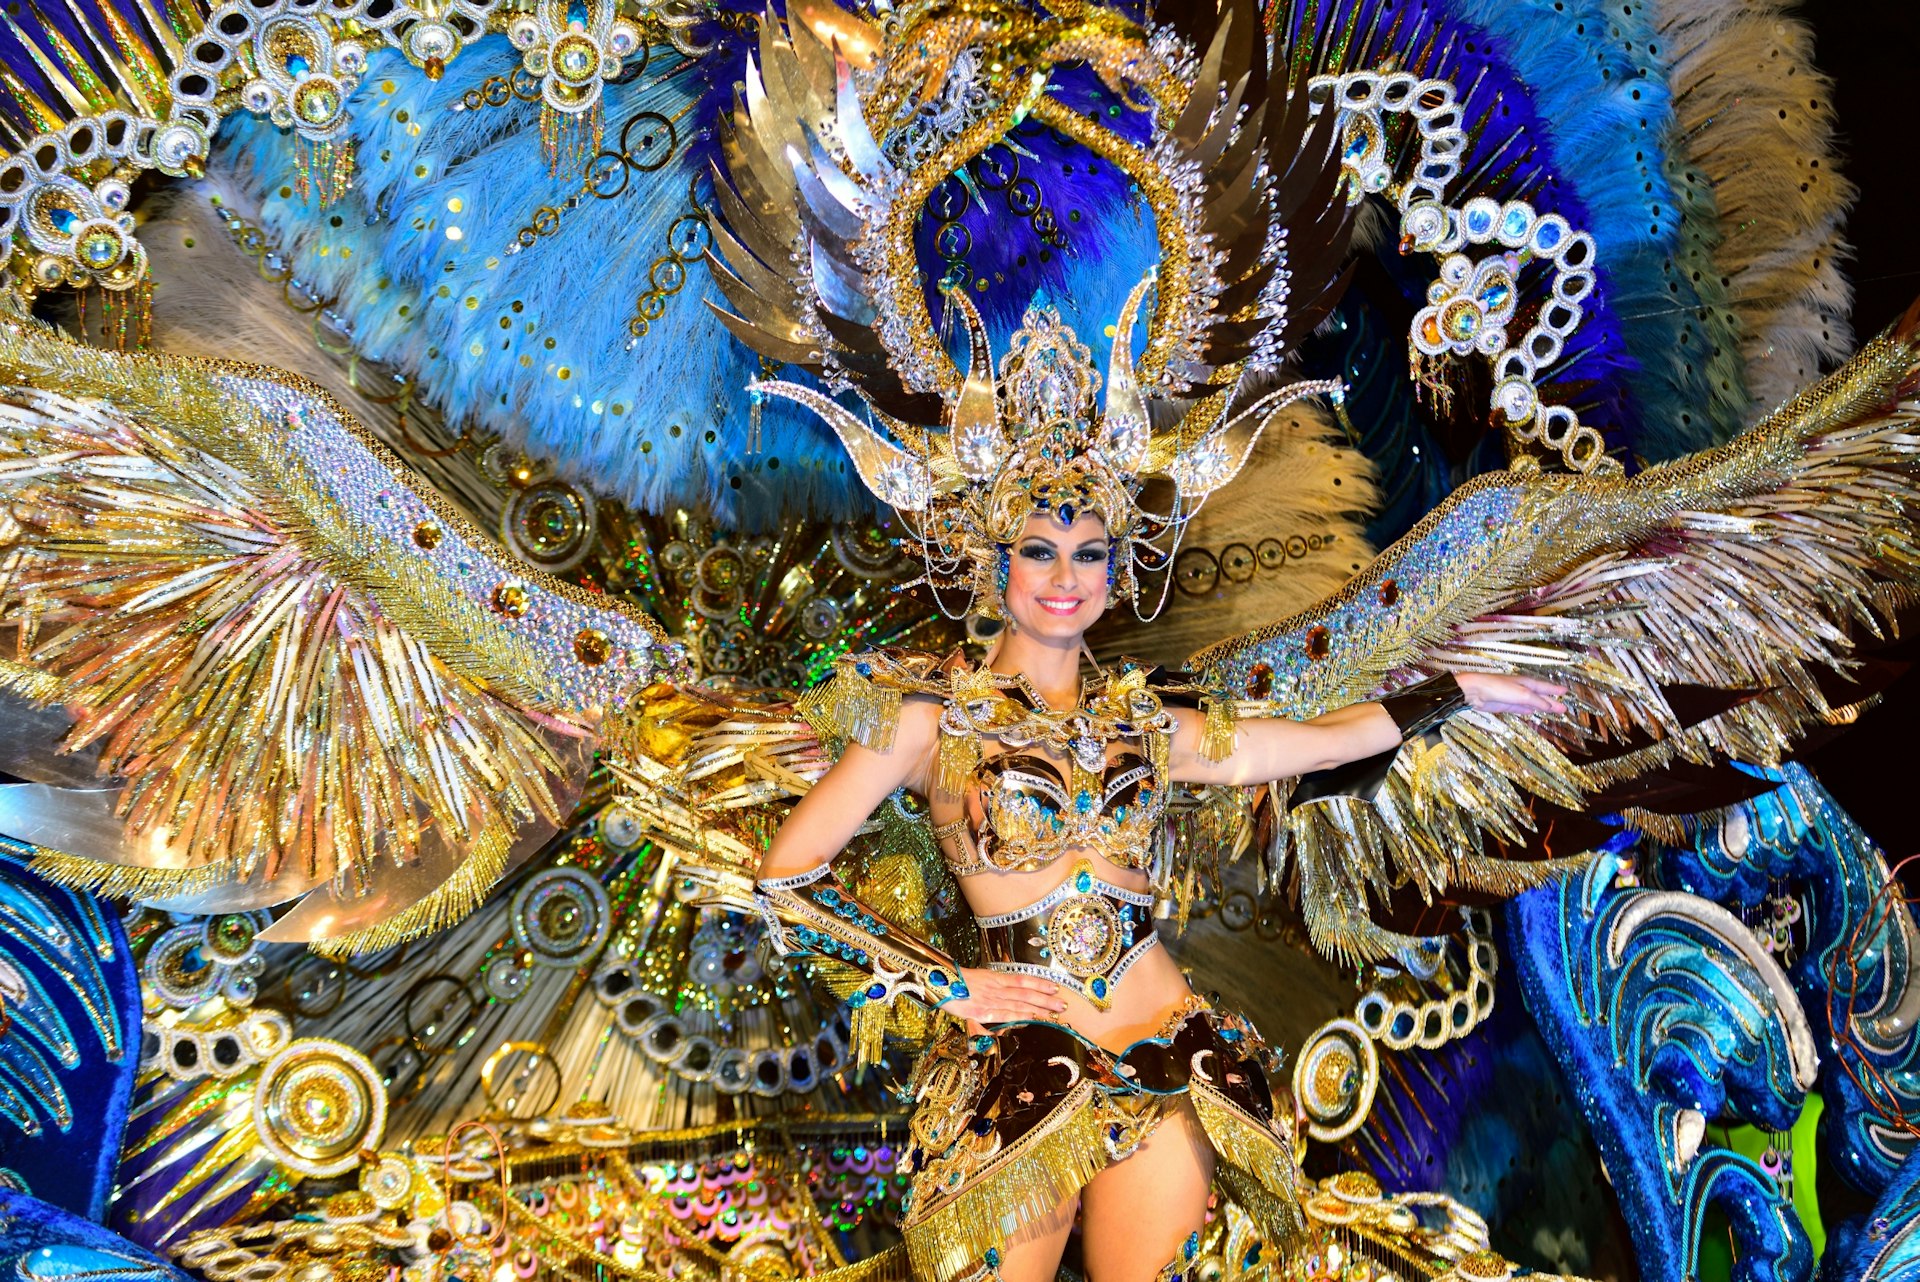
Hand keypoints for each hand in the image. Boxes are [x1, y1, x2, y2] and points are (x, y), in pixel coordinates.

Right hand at [938, 967, 1068, 1023]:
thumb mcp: (979, 979)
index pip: (1023, 980)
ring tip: (1054, 1012)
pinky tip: (1031, 1020)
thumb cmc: (958, 982)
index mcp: (996, 978)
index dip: (1040, 983)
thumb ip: (995, 987)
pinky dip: (1018, 1017)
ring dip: (1038, 1009)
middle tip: (1063, 1004)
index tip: (1056, 987)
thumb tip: (1009, 992)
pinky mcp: (982, 1012)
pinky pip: (1004, 1015)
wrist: (940, 983)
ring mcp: (990, 1000)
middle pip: (1026, 993)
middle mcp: (997, 988)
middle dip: (1046, 999)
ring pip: (1019, 1004)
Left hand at [1456, 672, 1566, 715]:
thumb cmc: (1499, 688)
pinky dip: (1527, 710)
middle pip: (1540, 696)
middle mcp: (1521, 688)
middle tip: (1564, 708)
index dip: (1555, 690)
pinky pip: (1520, 708)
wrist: (1475, 691)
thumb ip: (1537, 701)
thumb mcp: (1522, 694)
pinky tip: (1531, 712)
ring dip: (1541, 707)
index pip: (1545, 687)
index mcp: (1526, 682)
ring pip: (1531, 703)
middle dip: (1551, 702)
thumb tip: (1550, 706)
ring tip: (1552, 711)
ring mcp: (1513, 697)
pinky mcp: (1504, 705)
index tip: (1566, 691)